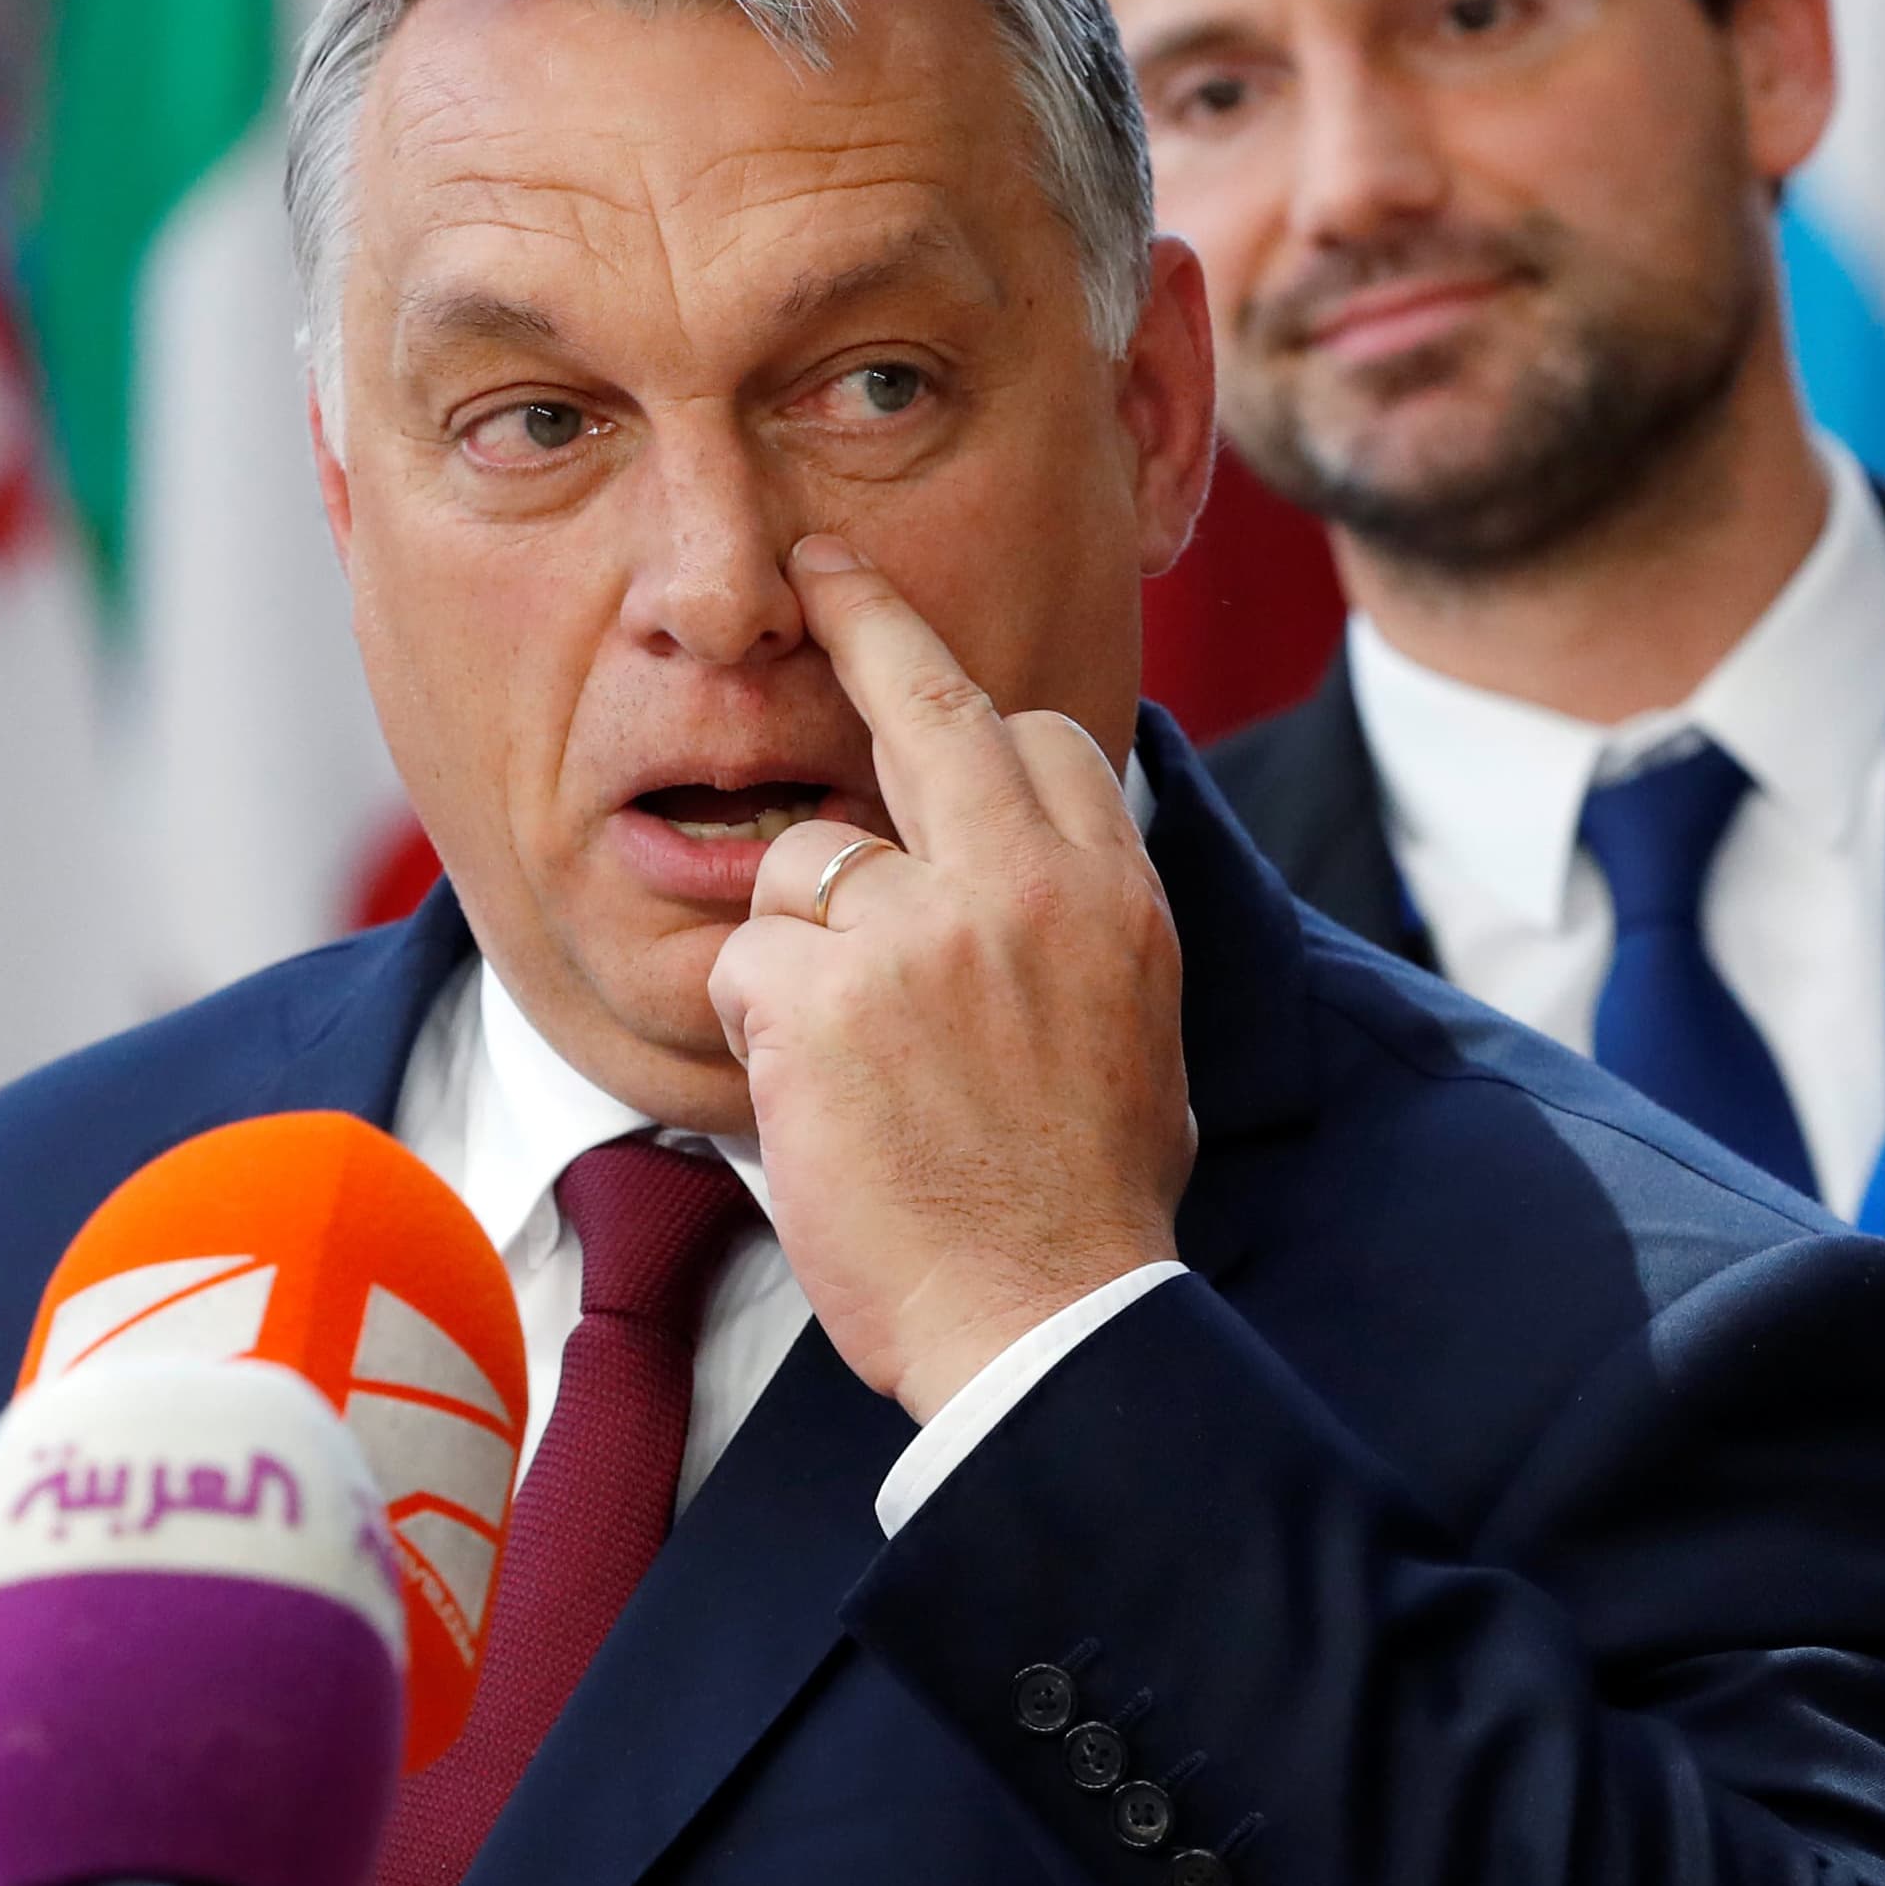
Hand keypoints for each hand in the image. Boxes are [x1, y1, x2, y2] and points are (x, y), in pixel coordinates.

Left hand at [704, 536, 1196, 1423]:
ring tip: (860, 1063)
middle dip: (868, 618)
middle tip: (817, 566)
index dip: (971, 721)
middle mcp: (1018, 886)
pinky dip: (763, 1030)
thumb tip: (1051, 854)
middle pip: (927, 704)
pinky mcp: (820, 998)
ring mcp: (915, 934)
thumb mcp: (1135, 1029)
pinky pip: (749, 962)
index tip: (925, 668)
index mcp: (1109, 893)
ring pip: (802, 861)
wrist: (1045, 1319)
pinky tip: (817, 1102)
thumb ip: (1077, 922)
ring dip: (802, 946)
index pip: (1036, 741)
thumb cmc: (1082, 1200)